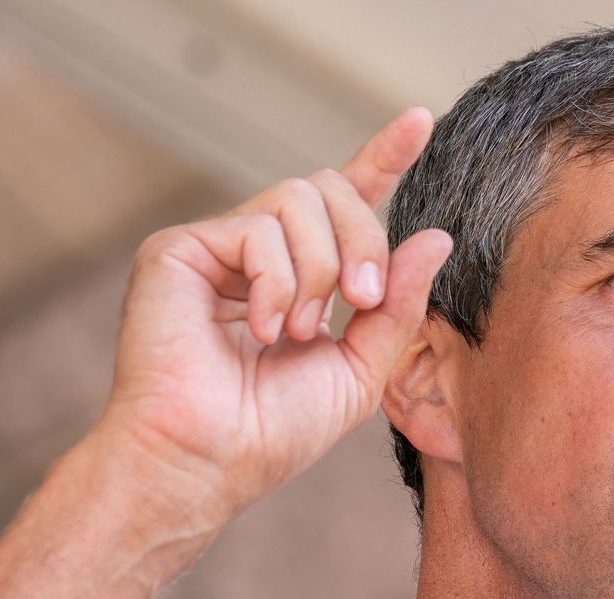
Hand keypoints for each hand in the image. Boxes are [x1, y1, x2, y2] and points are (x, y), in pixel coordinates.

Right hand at [98, 107, 451, 527]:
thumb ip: (399, 306)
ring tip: (297, 331)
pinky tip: (259, 330)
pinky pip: (258, 228)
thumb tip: (436, 237)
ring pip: (299, 199)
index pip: (343, 202)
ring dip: (319, 270)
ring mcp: (214, 247)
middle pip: (329, 189)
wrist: (210, 462)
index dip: (381, 158)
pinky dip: (277, 283)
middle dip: (363, 239)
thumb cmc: (274, 432)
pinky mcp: (178, 249)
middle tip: (362, 299)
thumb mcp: (360, 369)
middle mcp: (255, 253)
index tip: (419, 120)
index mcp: (299, 276)